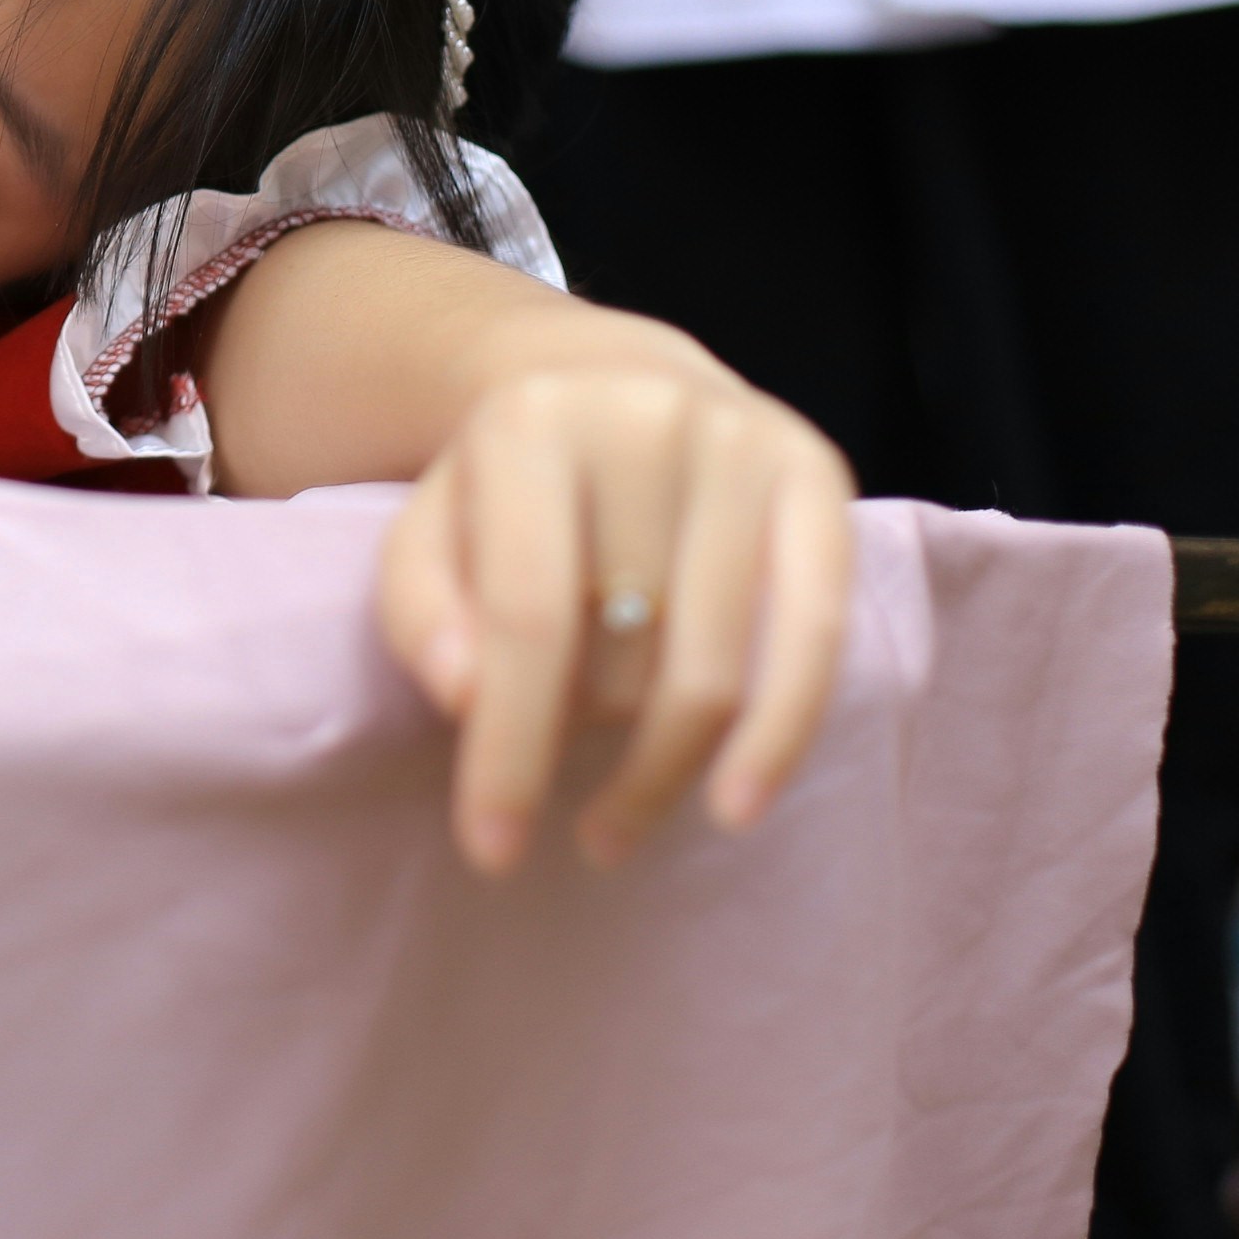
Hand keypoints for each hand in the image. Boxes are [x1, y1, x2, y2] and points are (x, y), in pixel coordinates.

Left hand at [374, 362, 854, 874]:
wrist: (611, 387)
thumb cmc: (508, 496)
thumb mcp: (429, 534)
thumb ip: (421, 611)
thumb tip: (468, 696)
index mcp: (527, 422)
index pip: (527, 614)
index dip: (510, 744)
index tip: (494, 851)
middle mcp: (644, 415)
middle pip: (620, 651)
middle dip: (576, 742)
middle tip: (549, 792)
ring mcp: (742, 439)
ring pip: (712, 664)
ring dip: (660, 768)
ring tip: (614, 821)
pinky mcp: (817, 473)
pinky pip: (814, 637)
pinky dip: (778, 736)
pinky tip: (736, 806)